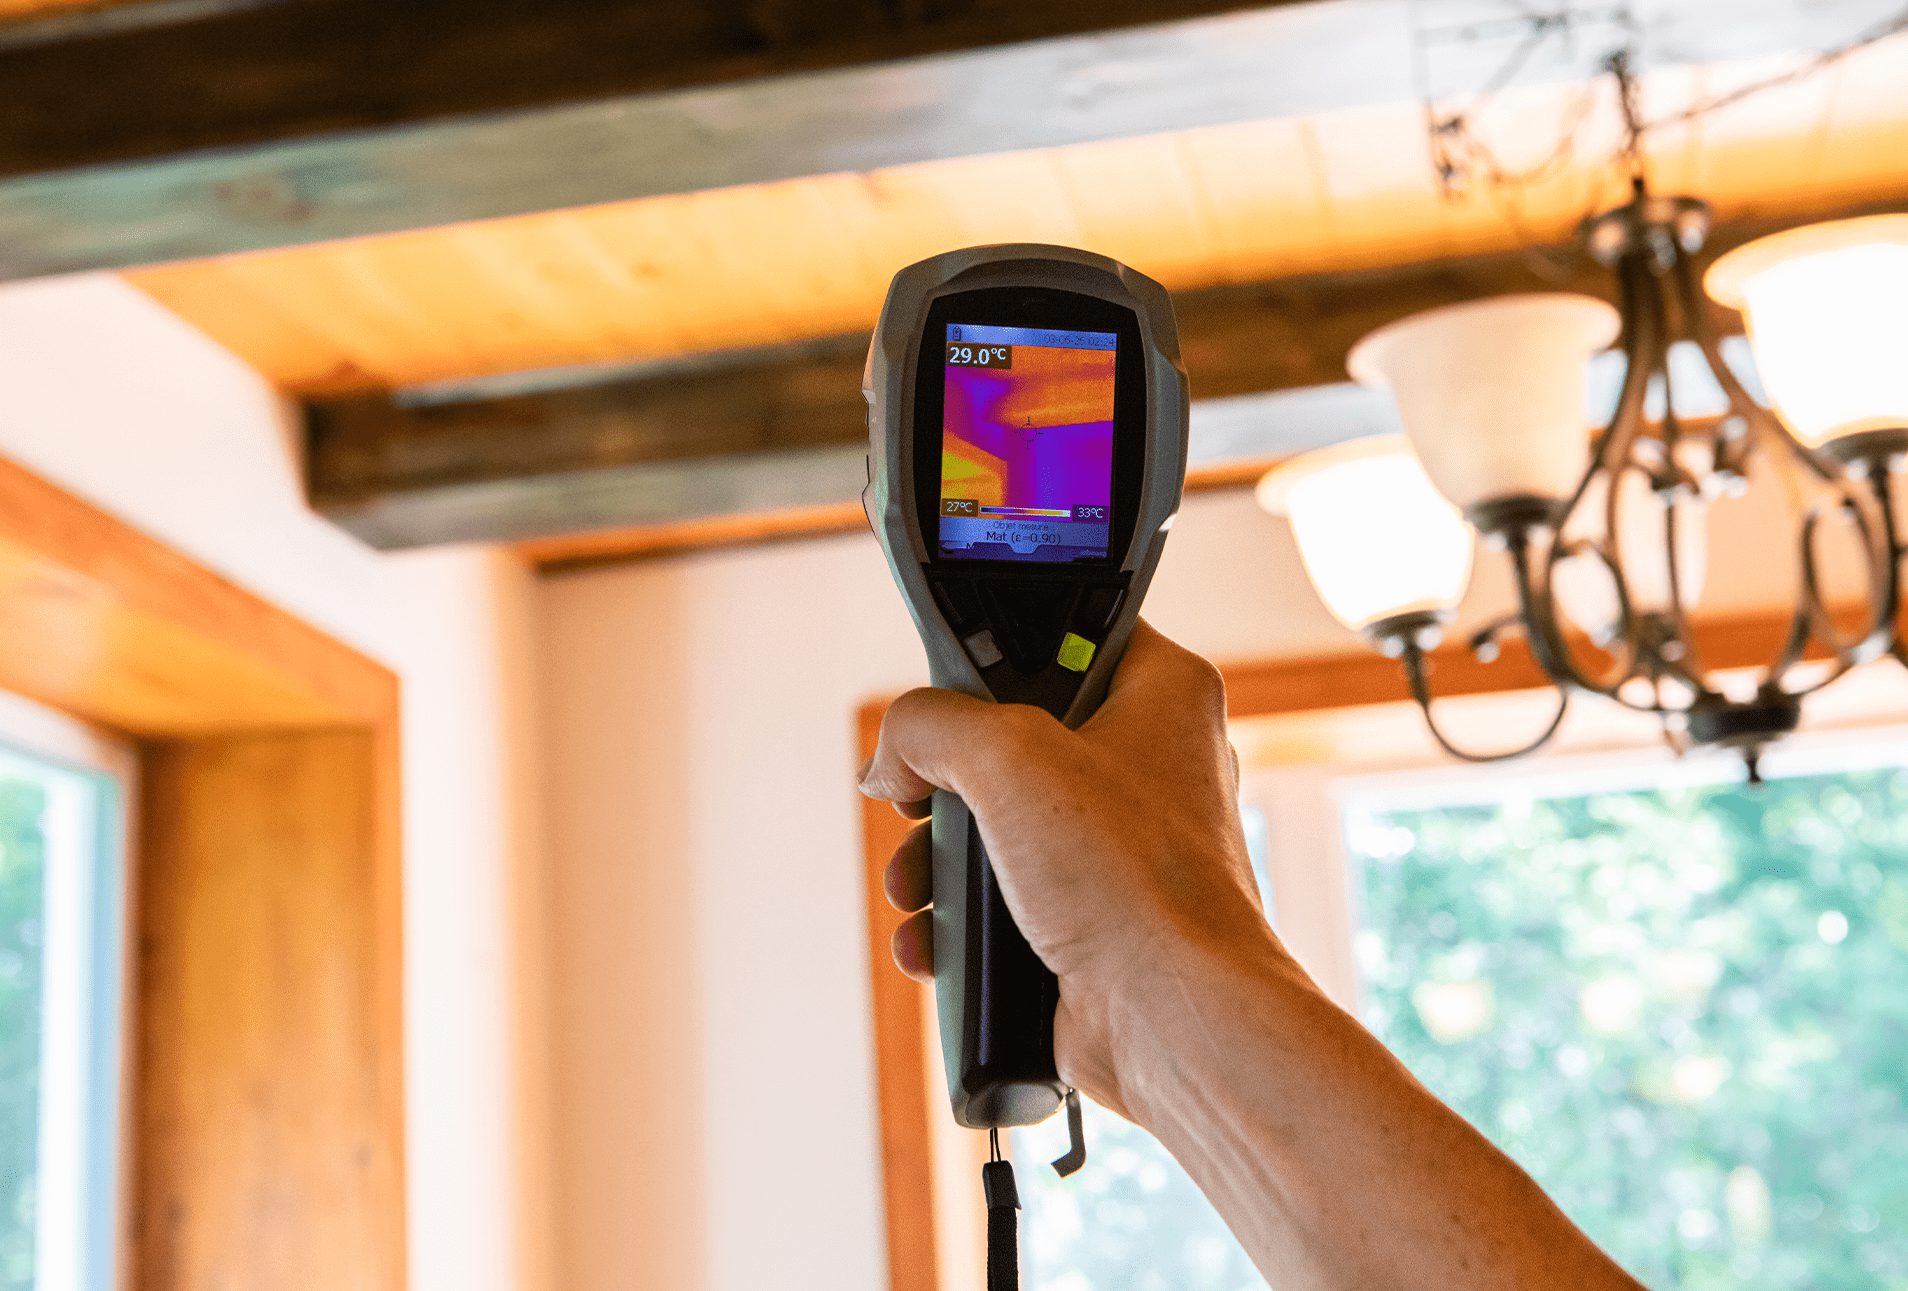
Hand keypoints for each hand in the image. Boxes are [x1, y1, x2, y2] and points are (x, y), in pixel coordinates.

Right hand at [859, 620, 1280, 1116]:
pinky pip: (1009, 901)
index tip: (944, 686)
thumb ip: (929, 725)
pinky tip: (932, 943)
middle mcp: (1152, 764)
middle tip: (920, 799)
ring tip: (916, 887)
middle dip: (945, 785)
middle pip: (1013, 740)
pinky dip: (962, 923)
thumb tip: (890, 760)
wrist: (1172, 1020)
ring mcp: (1125, 847)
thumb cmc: (1132, 881)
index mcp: (1162, 694)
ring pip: (1002, 827)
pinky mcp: (1098, 917)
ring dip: (940, 863)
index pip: (1067, 632)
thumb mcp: (1007, 757)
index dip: (995, 653)